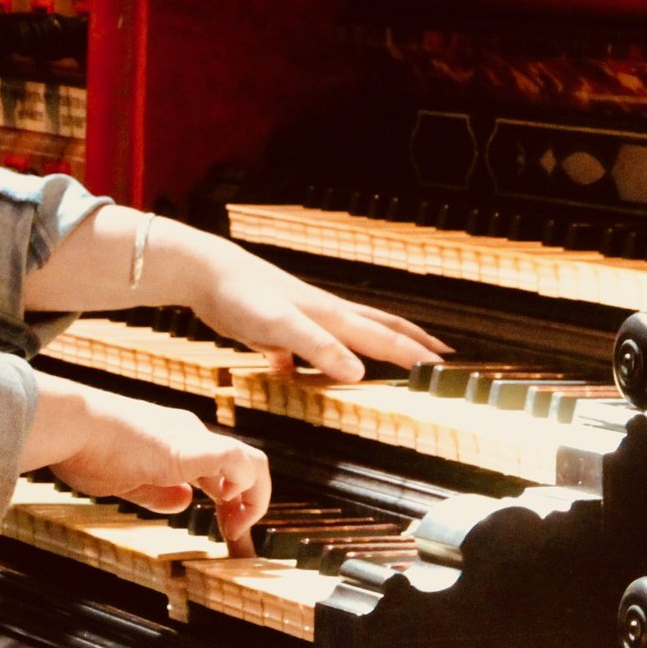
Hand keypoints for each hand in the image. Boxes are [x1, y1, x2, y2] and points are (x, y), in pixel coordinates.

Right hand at [22, 375, 270, 551]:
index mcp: (175, 442)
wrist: (71, 424)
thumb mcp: (125, 479)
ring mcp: (193, 439)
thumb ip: (157, 492)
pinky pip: (238, 461)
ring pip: (251, 462)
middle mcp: (191, 435)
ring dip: (254, 501)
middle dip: (250, 507)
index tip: (227, 535)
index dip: (230, 505)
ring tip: (236, 533)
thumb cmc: (84, 449)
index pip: (219, 472)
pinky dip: (245, 487)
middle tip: (239, 544)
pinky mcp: (189, 449)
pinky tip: (226, 508)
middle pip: (243, 468)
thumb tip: (185, 501)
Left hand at [171, 227, 447, 381]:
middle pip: (376, 328)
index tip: (443, 365)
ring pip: (347, 336)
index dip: (413, 353)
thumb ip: (319, 347)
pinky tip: (302, 374)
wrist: (204, 273)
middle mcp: (321, 315)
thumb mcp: (280, 325)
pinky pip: (305, 349)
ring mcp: (300, 320)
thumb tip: (358, 372)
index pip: (382, 337)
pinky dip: (316, 361)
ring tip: (392, 358)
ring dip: (374, 348)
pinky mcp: (275, 329)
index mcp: (329, 316)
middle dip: (410, 342)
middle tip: (439, 355)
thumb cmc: (240, 294)